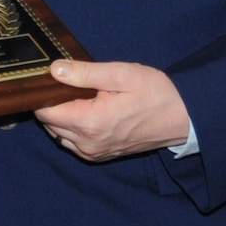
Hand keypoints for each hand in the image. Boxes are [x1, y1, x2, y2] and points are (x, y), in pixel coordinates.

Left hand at [36, 60, 190, 161]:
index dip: (43, 93)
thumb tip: (54, 70)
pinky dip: (72, 129)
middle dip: (52, 104)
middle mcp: (87, 143)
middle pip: (49, 123)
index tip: (50, 78)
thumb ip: (85, 73)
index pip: (45, 111)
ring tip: (79, 97)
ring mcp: (94, 153)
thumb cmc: (156, 93)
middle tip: (68, 83)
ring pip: (58, 134)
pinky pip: (72, 143)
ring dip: (61, 117)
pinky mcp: (100, 155)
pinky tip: (87, 112)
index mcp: (90, 122)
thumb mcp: (122, 75)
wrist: (183, 118)